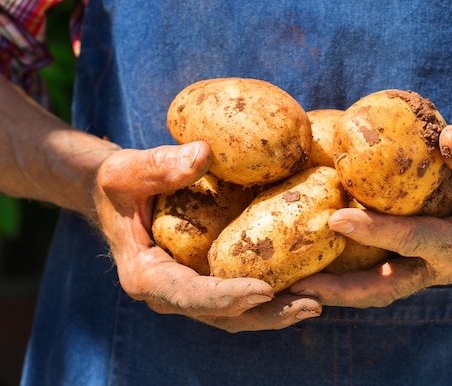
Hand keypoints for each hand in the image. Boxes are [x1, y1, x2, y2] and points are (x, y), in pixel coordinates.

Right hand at [93, 141, 320, 331]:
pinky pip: (241, 295)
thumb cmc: (119, 183)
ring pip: (236, 314)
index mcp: (146, 275)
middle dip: (267, 313)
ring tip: (317, 302)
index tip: (264, 290)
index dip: (227, 296)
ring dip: (276, 312)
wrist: (118, 195)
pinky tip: (305, 283)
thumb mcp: (127, 170)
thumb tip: (204, 153)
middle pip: (222, 315)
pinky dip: (272, 295)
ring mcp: (190, 290)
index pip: (190, 294)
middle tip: (310, 305)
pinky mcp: (207, 279)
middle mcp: (169, 293)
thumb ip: (159, 165)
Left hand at [290, 125, 451, 307]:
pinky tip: (317, 258)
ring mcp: (427, 267)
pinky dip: (348, 272)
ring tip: (294, 283)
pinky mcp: (417, 260)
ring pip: (377, 287)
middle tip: (297, 284)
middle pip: (385, 287)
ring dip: (338, 289)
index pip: (414, 240)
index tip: (336, 219)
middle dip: (342, 290)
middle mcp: (441, 265)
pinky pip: (379, 272)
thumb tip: (447, 137)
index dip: (376, 232)